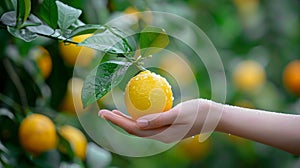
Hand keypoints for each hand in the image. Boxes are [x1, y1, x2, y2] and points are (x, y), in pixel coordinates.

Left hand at [98, 99, 218, 142]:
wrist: (213, 116)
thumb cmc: (198, 112)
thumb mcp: (179, 114)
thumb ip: (158, 119)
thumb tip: (137, 124)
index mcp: (161, 135)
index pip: (134, 129)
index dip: (117, 122)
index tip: (104, 113)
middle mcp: (160, 135)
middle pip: (133, 129)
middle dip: (116, 121)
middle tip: (102, 112)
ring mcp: (163, 131)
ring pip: (139, 126)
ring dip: (125, 120)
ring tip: (113, 112)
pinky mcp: (166, 125)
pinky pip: (147, 121)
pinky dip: (137, 116)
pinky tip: (134, 108)